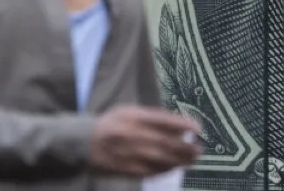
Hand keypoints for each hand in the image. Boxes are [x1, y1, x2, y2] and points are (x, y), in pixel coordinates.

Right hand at [88, 105, 202, 177]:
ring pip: (159, 158)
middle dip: (184, 146)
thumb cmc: (112, 124)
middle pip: (164, 142)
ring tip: (192, 159)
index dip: (182, 125)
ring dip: (179, 160)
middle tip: (199, 149)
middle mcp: (131, 134)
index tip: (198, 128)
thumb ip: (151, 117)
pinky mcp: (125, 169)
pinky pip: (149, 171)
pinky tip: (175, 168)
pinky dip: (164, 169)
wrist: (84, 143)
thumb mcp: (129, 112)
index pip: (162, 120)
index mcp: (132, 117)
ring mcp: (128, 153)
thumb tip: (177, 125)